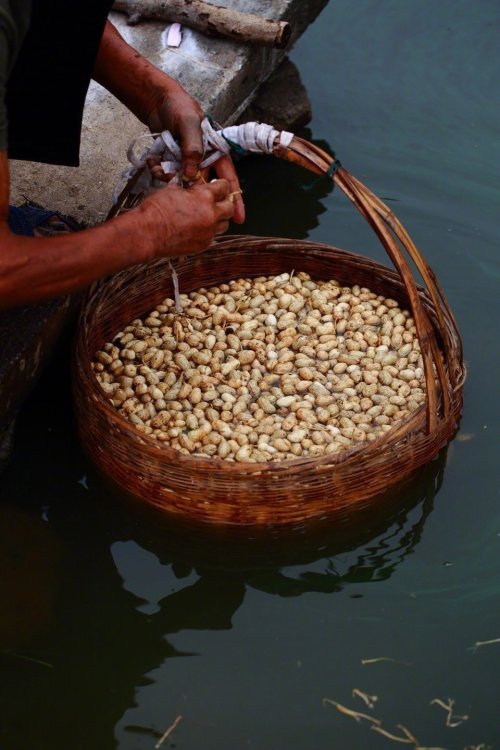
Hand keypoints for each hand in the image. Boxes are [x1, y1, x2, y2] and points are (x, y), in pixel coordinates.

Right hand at [139, 178, 234, 257]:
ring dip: (218, 220)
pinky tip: (197, 229)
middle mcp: (211, 214)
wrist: (147, 233)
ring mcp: (209, 232)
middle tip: (216, 203)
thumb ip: (190, 191)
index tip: (219, 187)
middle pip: (229, 208)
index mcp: (204, 197)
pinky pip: (213, 237)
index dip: (221, 186)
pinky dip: (208, 232)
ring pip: (224, 225)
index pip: (224, 187)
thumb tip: (194, 191)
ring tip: (206, 217)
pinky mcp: (203, 245)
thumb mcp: (173, 190)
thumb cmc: (156, 210)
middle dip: (224, 204)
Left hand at [145, 83, 244, 224]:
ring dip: (172, 183)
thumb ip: (192, 148)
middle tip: (186, 205)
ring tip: (161, 171)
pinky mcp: (172, 163)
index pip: (229, 179)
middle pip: (205, 187)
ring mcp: (186, 163)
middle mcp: (203, 161)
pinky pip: (168, 177)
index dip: (234, 199)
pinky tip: (153, 163)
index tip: (237, 218)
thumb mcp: (189, 124)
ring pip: (184, 184)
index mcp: (215, 152)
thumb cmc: (180, 107)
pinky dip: (159, 172)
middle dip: (195, 196)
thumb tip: (191, 175)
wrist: (157, 101)